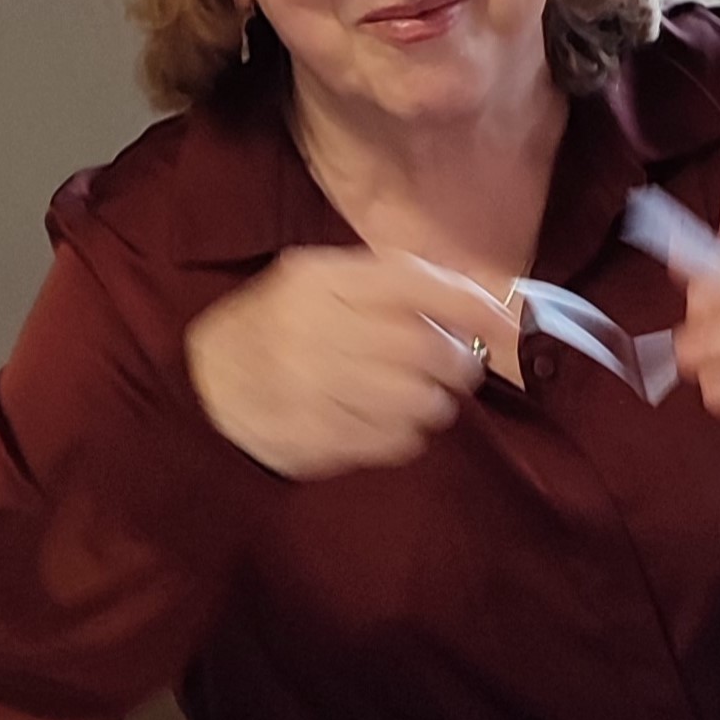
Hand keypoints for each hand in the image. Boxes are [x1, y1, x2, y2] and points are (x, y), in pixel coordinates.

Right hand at [185, 246, 511, 478]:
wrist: (207, 386)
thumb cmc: (282, 325)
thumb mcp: (322, 282)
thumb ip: (393, 284)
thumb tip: (482, 302)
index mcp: (319, 279)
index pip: (414, 283)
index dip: (473, 305)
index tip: (512, 325)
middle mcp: (313, 328)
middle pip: (423, 348)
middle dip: (459, 363)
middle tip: (459, 369)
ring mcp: (309, 387)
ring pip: (415, 400)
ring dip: (437, 403)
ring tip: (425, 398)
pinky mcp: (311, 436)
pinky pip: (391, 440)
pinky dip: (410, 434)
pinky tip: (395, 423)